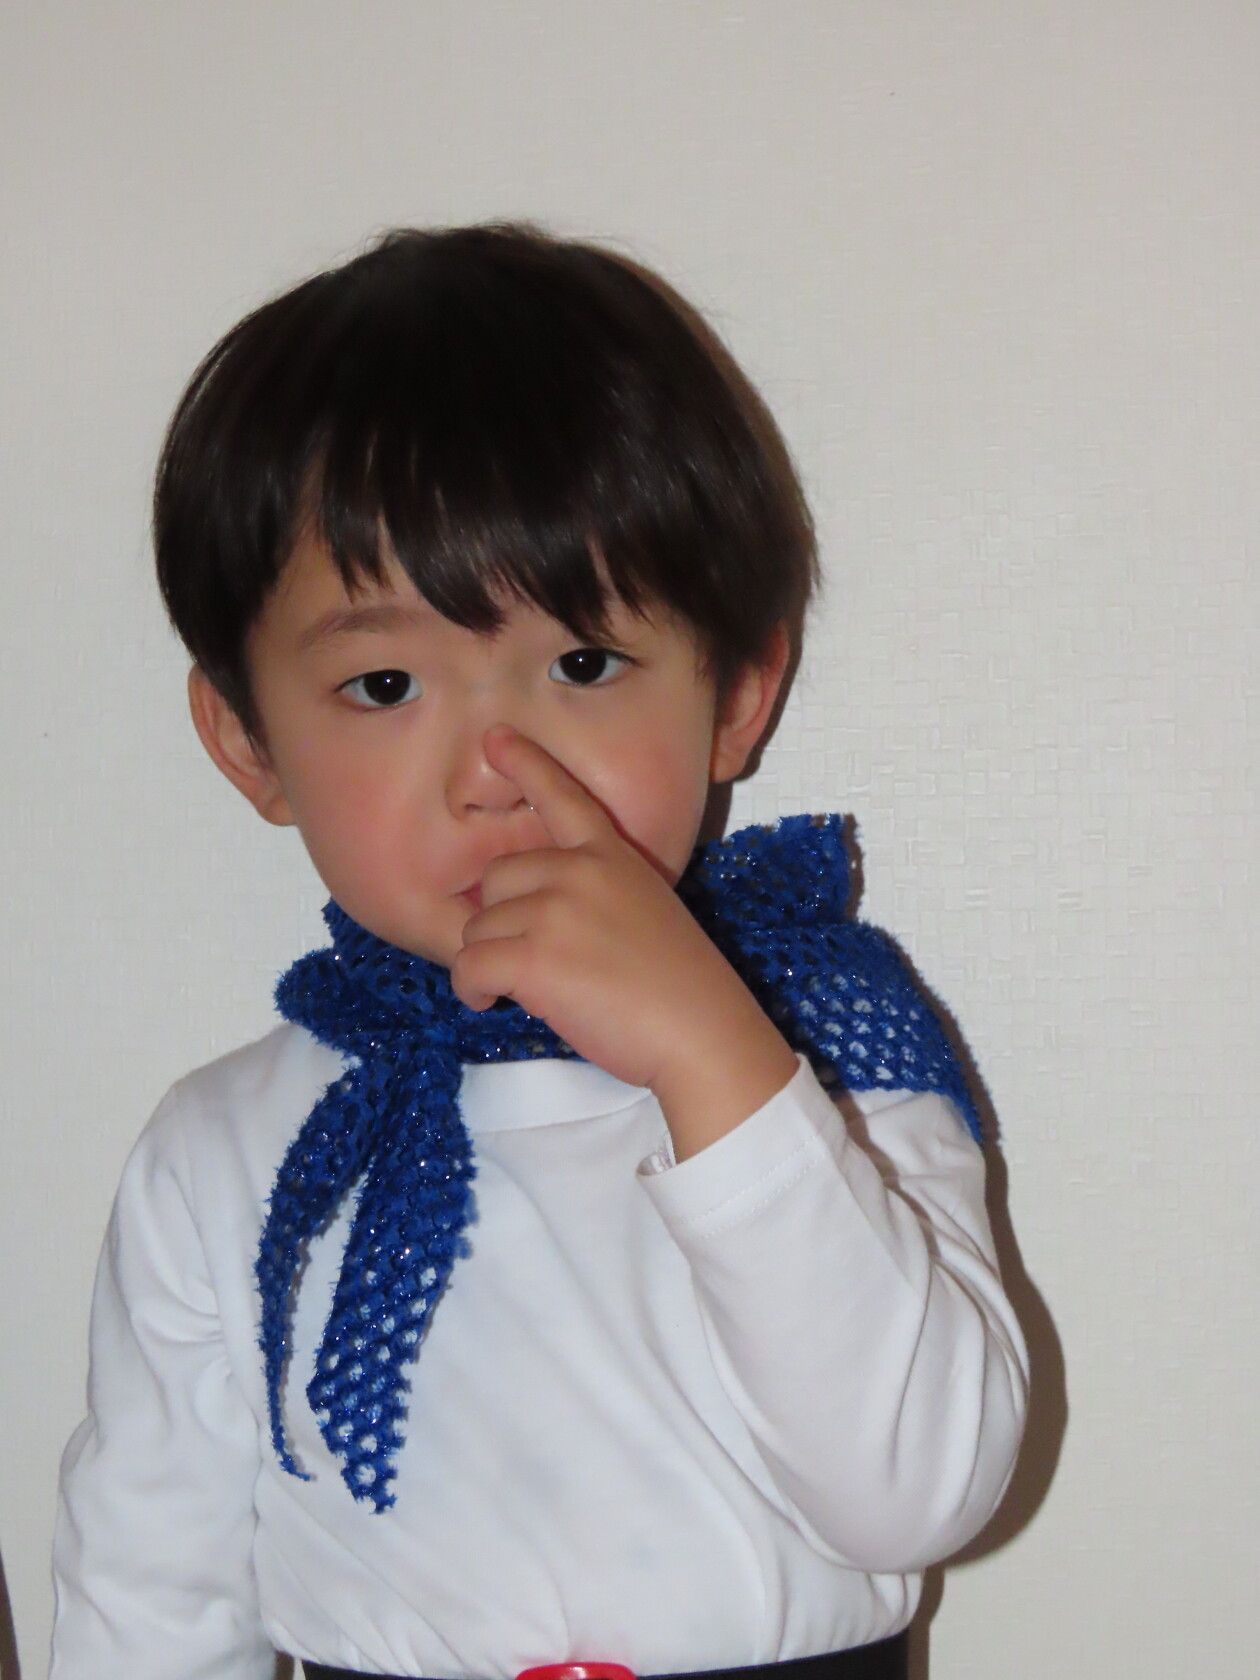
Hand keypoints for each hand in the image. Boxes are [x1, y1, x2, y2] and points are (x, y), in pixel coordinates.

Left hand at [451, 727, 798, 1158]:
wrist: (702, 1032)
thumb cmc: (680, 987)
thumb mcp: (644, 910)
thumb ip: (593, 894)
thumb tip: (534, 914)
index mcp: (612, 855)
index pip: (563, 797)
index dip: (526, 764)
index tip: (494, 736)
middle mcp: (579, 871)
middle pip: (495, 880)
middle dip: (499, 922)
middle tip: (532, 959)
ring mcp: (556, 911)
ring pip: (476, 929)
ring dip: (488, 962)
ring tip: (525, 988)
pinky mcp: (535, 957)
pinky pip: (468, 966)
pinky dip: (471, 989)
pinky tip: (492, 1001)